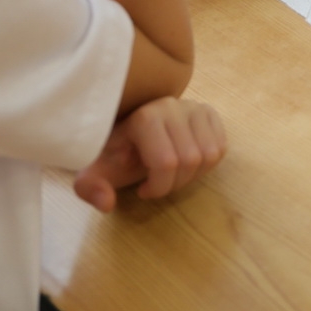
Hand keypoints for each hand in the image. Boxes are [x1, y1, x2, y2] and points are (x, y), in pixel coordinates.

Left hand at [73, 97, 226, 211]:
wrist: (131, 131)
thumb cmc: (116, 154)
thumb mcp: (96, 170)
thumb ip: (90, 187)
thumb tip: (106, 203)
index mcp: (145, 117)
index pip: (167, 162)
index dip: (159, 187)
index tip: (143, 190)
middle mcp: (172, 106)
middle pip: (191, 161)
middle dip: (175, 184)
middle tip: (158, 184)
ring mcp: (193, 107)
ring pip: (209, 156)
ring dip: (192, 176)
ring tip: (171, 173)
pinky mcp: (208, 113)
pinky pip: (221, 148)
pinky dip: (206, 166)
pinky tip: (186, 163)